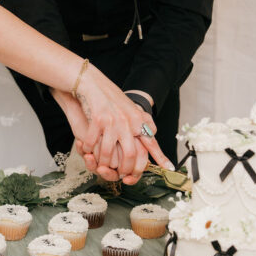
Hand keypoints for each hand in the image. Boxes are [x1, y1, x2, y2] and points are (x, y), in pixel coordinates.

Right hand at [56, 64, 172, 182]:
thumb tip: (152, 131)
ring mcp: (113, 121)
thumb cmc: (109, 95)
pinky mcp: (97, 119)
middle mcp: (128, 121)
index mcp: (137, 119)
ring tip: (100, 165)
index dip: (160, 156)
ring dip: (103, 162)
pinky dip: (88, 150)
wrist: (91, 81)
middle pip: (131, 154)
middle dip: (125, 169)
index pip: (151, 141)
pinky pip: (92, 143)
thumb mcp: (130, 106)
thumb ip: (141, 119)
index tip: (169, 168)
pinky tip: (86, 150)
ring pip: (109, 153)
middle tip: (121, 175)